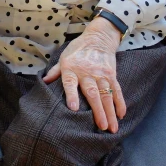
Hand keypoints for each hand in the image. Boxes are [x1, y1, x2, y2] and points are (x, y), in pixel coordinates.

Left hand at [43, 17, 126, 132]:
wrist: (98, 38)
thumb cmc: (77, 50)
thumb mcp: (63, 57)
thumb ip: (55, 71)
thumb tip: (44, 81)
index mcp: (71, 69)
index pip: (70, 83)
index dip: (72, 95)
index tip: (73, 108)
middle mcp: (86, 73)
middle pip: (93, 93)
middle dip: (98, 111)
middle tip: (101, 126)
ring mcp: (101, 74)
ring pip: (106, 94)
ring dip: (110, 112)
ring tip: (112, 127)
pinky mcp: (112, 74)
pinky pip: (117, 90)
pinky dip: (120, 102)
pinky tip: (121, 115)